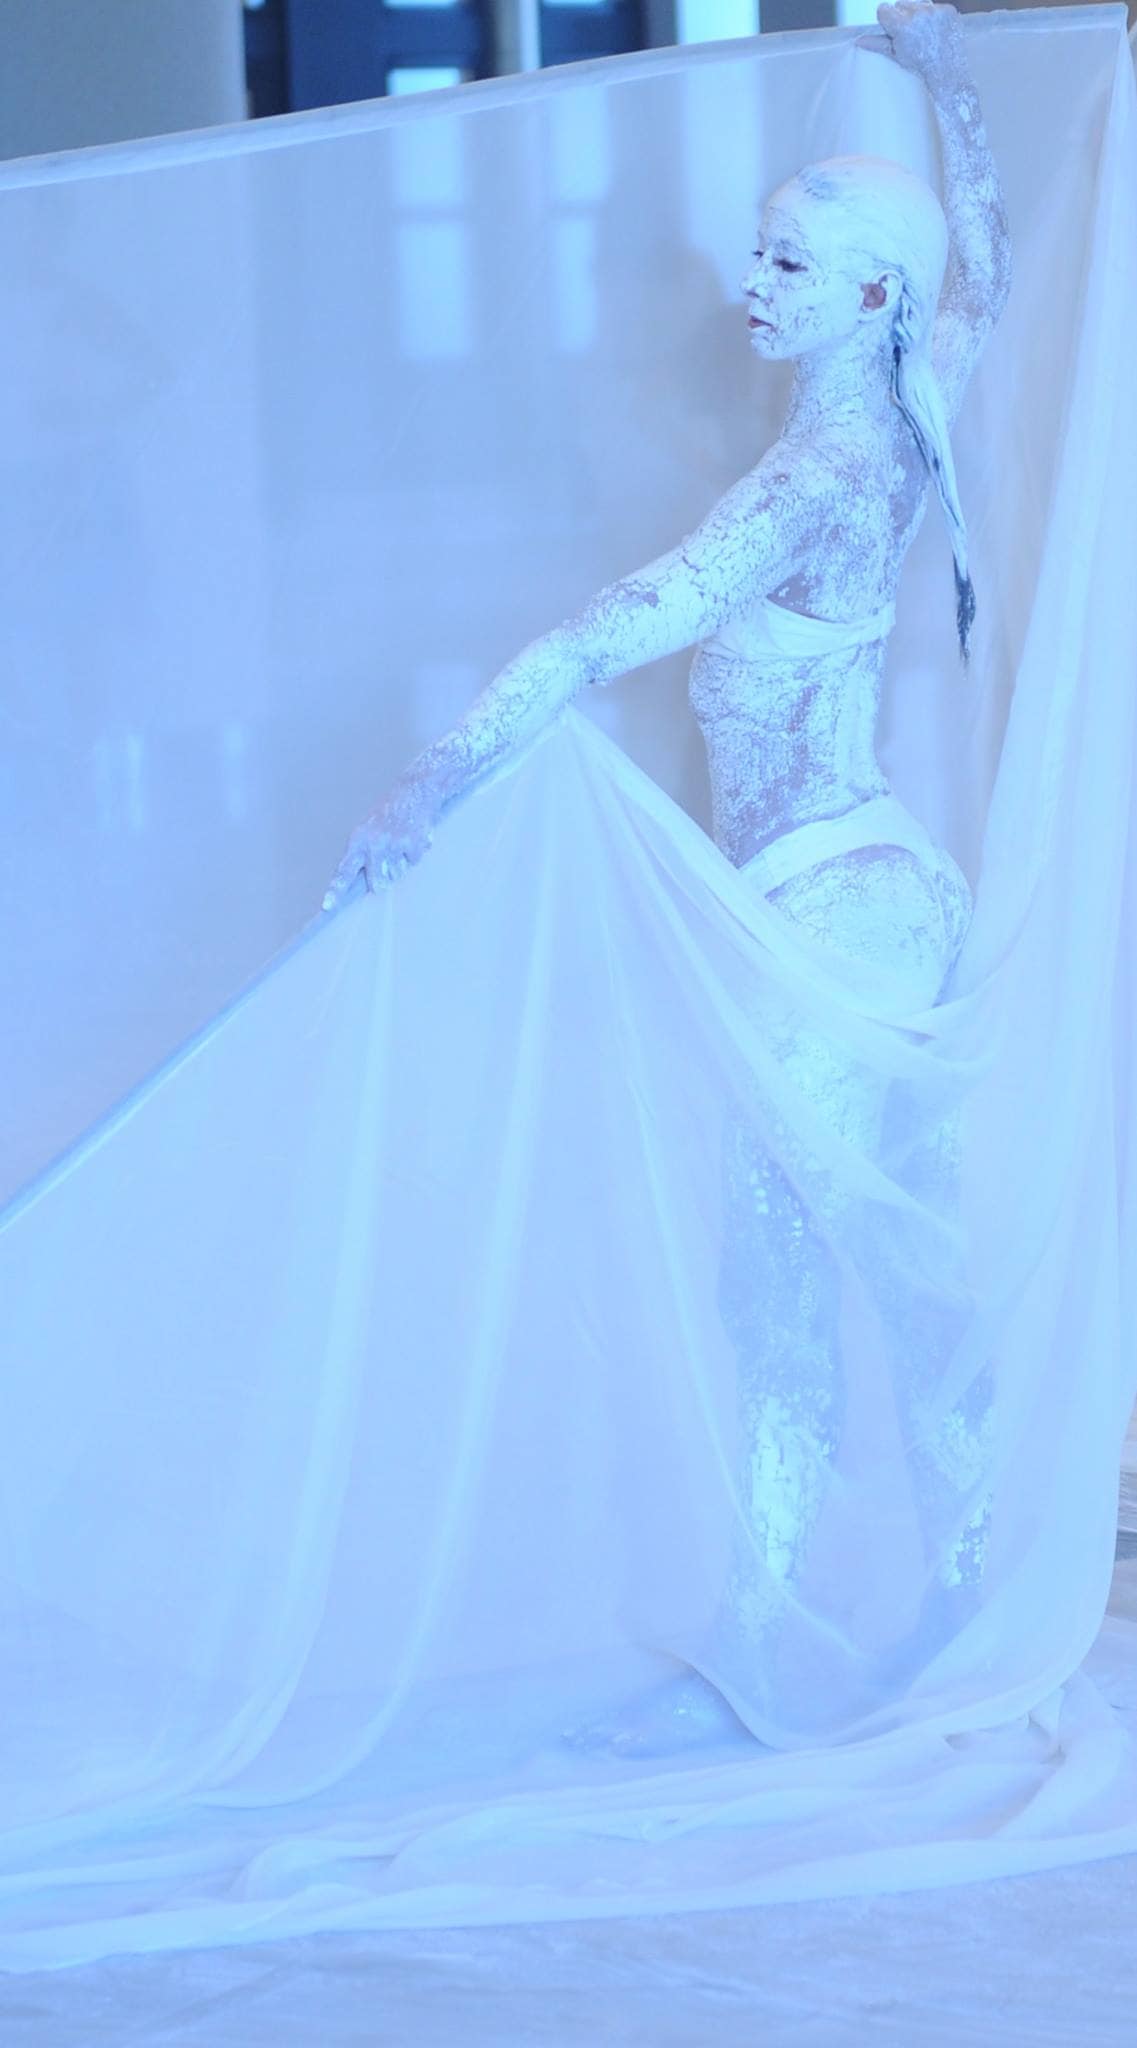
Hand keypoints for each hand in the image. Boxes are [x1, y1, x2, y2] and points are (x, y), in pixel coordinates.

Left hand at [321, 777, 440, 910]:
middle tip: (387, 866)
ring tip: (402, 843)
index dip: (336, 890)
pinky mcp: (413, 845)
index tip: (327, 906)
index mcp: (358, 840)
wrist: (414, 791)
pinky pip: (414, 862)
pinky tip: (414, 836)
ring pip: (397, 874)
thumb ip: (363, 854)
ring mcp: (394, 845)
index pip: (344, 870)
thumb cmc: (388, 813)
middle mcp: (374, 844)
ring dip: (401, 863)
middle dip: (383, 881)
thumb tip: (368, 882)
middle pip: (378, 882)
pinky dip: (415, 853)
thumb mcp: (368, 829)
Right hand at [872, 3, 966, 91]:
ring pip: (917, 3)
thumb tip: (860, 41)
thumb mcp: (896, 55)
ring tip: (923, 33)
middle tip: (910, 35)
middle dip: (902, 16)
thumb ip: (878, 44)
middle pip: (900, 4)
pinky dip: (934, 16)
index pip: (883, 9)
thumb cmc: (920, 66)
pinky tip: (936, 31)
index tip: (892, 31)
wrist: (947, 72)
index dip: (887, 21)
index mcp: (901, 25)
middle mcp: (917, 14)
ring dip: (917, 14)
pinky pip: (934, 6)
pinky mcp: (948, 10)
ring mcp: (934, 11)